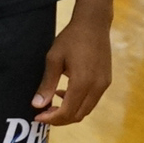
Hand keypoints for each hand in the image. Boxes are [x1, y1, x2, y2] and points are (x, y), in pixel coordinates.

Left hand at [33, 0, 112, 125]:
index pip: (67, 111)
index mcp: (82, 82)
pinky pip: (92, 100)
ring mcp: (104, 84)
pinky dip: (78, 103)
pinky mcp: (106, 80)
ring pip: (86, 109)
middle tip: (43, 113)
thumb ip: (46, 84)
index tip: (37, 117)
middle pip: (78, 115)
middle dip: (60, 118)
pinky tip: (64, 92)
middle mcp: (97, 87)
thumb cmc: (70, 39)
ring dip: (69, 111)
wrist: (93, 24)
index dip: (51, 118)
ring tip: (51, 103)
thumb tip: (37, 105)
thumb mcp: (53, 59)